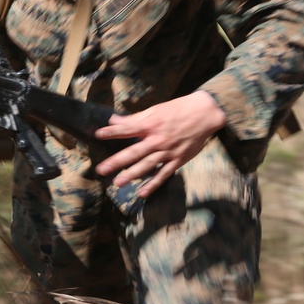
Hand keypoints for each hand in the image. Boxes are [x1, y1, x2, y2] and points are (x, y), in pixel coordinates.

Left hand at [94, 91, 226, 197]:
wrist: (204, 114)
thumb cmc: (178, 110)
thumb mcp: (155, 110)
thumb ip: (134, 118)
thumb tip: (113, 120)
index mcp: (151, 124)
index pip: (127, 129)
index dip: (112, 132)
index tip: (98, 135)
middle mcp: (157, 140)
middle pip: (134, 152)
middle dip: (117, 161)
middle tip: (102, 169)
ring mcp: (168, 152)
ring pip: (147, 165)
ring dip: (132, 174)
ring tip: (118, 183)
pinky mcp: (178, 160)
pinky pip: (163, 174)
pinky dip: (153, 184)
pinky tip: (142, 193)